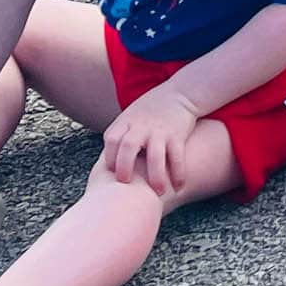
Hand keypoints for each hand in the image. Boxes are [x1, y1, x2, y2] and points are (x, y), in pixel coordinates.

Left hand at [101, 83, 203, 197]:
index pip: (111, 139)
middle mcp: (141, 126)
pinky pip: (177, 156)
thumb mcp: (129, 117)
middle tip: (126, 183)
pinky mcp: (177, 134)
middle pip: (128, 146)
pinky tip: (179, 186)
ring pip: (154, 155)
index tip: (113, 173)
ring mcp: (160, 131)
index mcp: (126, 122)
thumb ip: (118, 136)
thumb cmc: (150, 111)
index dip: (109, 158)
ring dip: (155, 176)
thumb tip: (105, 166)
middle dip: (125, 167)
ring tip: (159, 192)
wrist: (181, 93)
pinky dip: (178, 172)